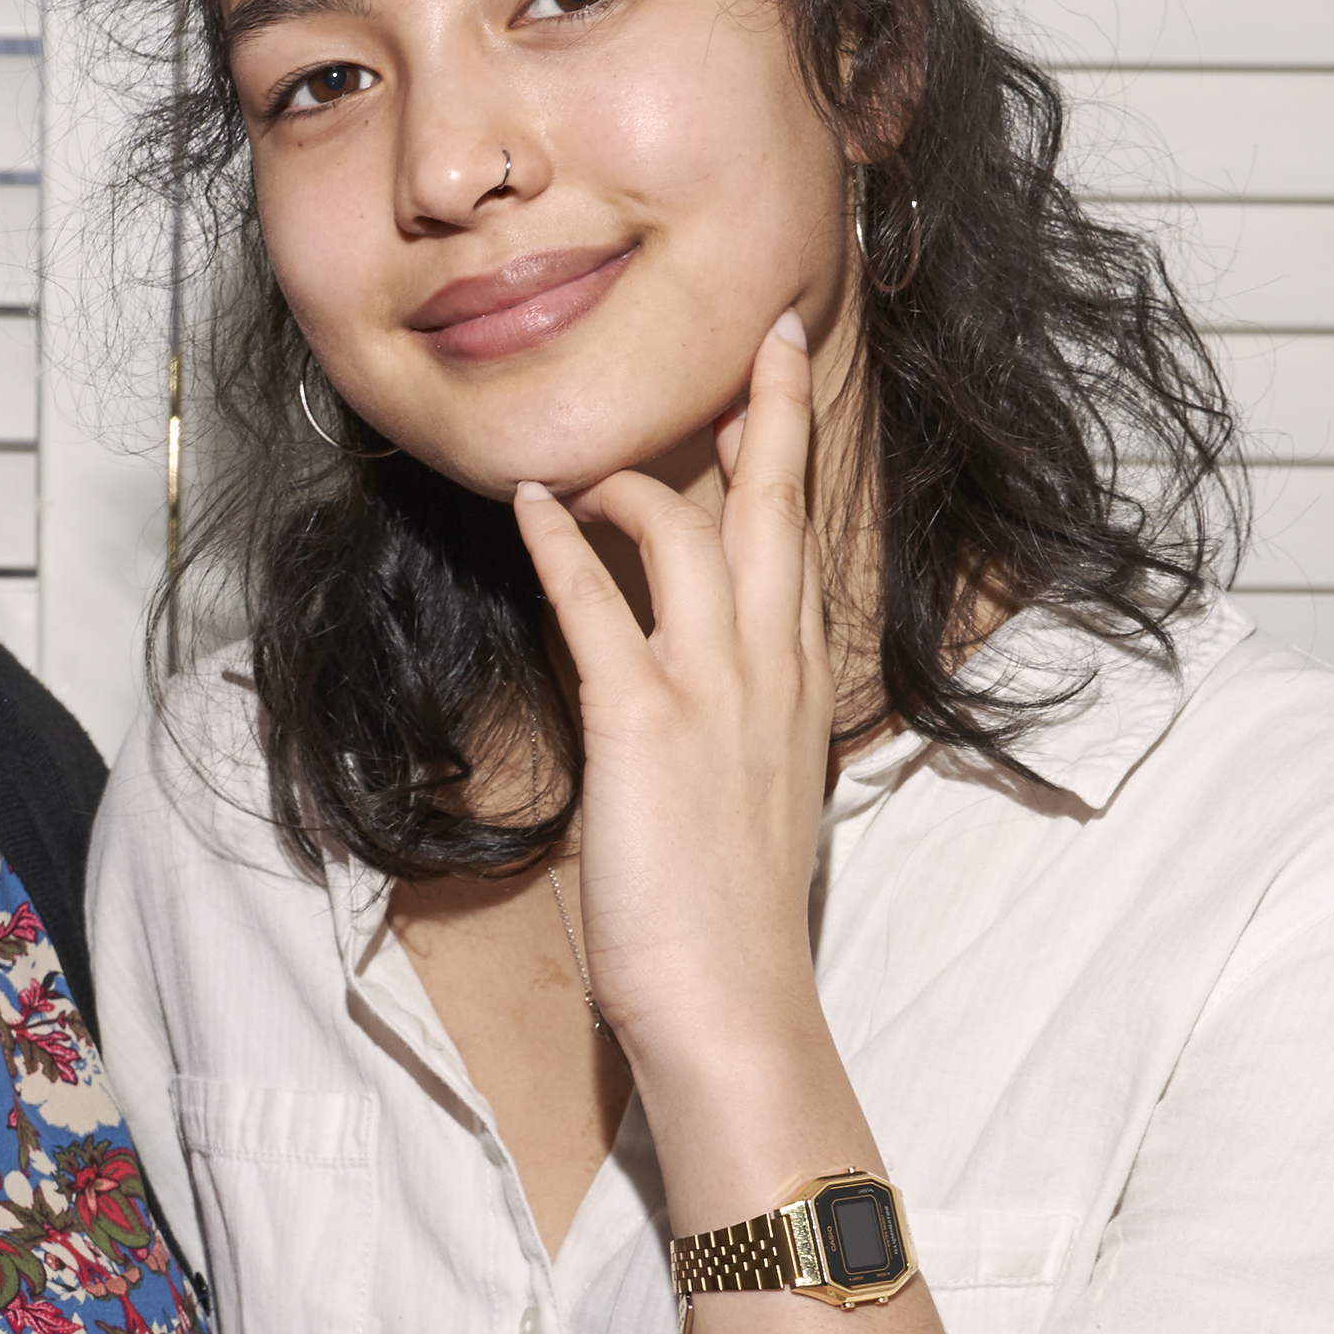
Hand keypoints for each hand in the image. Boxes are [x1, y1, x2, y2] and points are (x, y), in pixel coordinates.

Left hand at [506, 310, 844, 1128]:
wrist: (732, 1005)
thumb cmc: (732, 927)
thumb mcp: (751, 806)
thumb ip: (731, 739)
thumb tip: (690, 711)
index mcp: (799, 692)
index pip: (803, 548)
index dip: (793, 463)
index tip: (782, 390)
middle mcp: (772, 673)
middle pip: (780, 506)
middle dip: (772, 407)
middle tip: (763, 328)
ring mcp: (714, 692)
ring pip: (700, 531)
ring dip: (639, 476)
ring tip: (590, 450)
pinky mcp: (645, 723)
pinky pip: (600, 606)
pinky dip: (562, 546)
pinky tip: (530, 505)